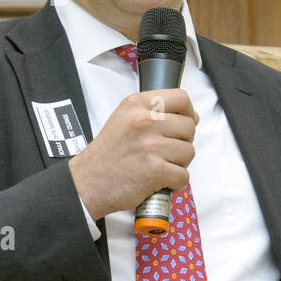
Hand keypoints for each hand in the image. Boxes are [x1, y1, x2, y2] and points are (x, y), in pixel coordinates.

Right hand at [68, 89, 199, 219]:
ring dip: (178, 164)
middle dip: (182, 143)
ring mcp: (150, 145)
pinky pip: (183, 175)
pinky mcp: (155, 169)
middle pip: (189, 127)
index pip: (181, 98)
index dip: (188, 112)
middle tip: (164, 152)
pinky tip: (158, 181)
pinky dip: (174, 183)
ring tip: (158, 166)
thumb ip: (155, 114)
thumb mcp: (124, 119)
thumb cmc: (107, 154)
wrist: (87, 183)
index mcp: (136, 105)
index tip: (183, 123)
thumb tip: (193, 117)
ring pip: (189, 152)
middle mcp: (143, 121)